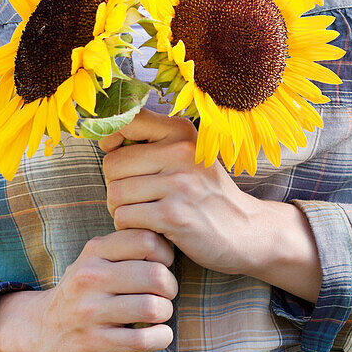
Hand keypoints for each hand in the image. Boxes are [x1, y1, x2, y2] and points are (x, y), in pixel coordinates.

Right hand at [39, 228, 177, 351]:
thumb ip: (124, 247)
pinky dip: (161, 338)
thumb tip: (168, 240)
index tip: (164, 264)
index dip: (165, 252)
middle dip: (170, 286)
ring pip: (151, 307)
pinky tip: (160, 335)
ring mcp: (91, 310)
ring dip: (166, 312)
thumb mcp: (94, 259)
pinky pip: (141, 340)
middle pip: (155, 274)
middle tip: (167, 293)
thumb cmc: (81, 291)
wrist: (40, 330)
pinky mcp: (93, 342)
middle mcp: (91, 277)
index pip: (146, 239)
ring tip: (161, 313)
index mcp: (95, 250)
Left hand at [99, 109, 259, 276]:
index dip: (110, 139)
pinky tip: (149, 227)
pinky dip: (129, 227)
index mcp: (181, 131)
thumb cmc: (205, 193)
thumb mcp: (187, 155)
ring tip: (142, 213)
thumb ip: (152, 141)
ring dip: (120, 209)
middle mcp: (180, 151)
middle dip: (115, 184)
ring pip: (115, 193)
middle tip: (135, 198)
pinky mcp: (174, 216)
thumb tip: (105, 133)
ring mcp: (178, 184)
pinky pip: (125, 217)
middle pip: (112, 164)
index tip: (119, 155)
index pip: (125, 121)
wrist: (245, 230)